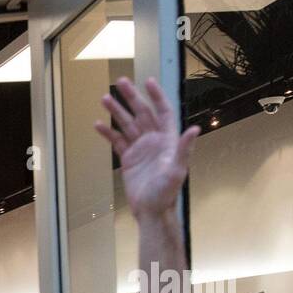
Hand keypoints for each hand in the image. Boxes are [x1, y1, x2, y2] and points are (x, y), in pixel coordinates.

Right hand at [95, 77, 198, 220]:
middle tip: (120, 81)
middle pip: (142, 113)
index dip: (156, 96)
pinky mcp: (128, 158)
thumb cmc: (166, 192)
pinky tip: (98, 124)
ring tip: (104, 98)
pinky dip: (108, 132)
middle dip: (131, 97)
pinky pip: (117, 141)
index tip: (148, 81)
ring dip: (116, 111)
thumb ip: (184, 148)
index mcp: (167, 139)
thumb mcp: (177, 170)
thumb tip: (194, 129)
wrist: (151, 210)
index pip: (162, 111)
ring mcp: (140, 148)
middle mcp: (154, 140)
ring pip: (127, 124)